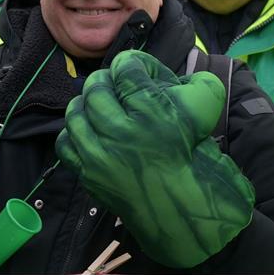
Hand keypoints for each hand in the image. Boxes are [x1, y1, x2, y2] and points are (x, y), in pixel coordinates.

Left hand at [56, 50, 254, 267]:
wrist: (184, 211)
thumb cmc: (197, 160)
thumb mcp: (207, 112)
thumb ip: (196, 83)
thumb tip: (171, 74)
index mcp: (152, 112)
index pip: (126, 68)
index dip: (131, 63)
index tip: (134, 68)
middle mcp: (121, 132)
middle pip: (96, 89)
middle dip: (104, 80)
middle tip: (113, 82)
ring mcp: (100, 156)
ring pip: (76, 114)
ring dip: (86, 103)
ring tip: (96, 103)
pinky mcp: (88, 175)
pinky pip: (66, 144)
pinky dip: (73, 133)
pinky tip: (87, 131)